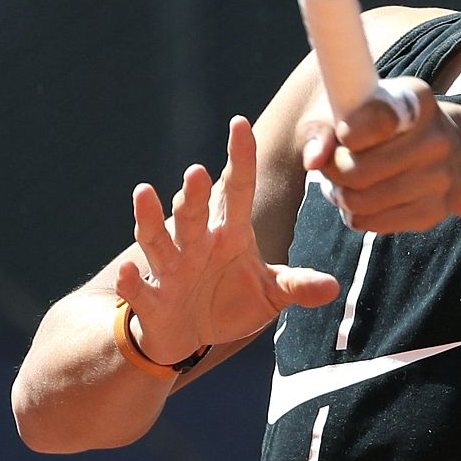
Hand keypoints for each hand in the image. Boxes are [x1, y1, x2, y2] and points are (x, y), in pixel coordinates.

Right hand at [114, 115, 340, 364]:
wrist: (189, 336)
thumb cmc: (230, 302)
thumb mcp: (270, 294)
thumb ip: (297, 285)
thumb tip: (333, 286)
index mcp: (229, 234)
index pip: (236, 189)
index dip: (238, 158)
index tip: (240, 124)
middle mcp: (196, 244)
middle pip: (192, 213)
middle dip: (194, 194)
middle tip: (197, 172)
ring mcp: (171, 270)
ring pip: (158, 240)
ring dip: (149, 218)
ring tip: (144, 192)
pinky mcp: (153, 301)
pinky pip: (140, 290)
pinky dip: (132, 281)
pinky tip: (126, 270)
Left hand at [298, 77, 460, 233]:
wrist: (442, 149)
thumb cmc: (380, 123)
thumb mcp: (350, 107)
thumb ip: (323, 126)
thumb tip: (313, 159)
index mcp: (415, 100)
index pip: (377, 120)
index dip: (347, 134)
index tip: (340, 136)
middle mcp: (436, 138)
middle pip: (359, 171)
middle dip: (332, 170)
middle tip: (330, 163)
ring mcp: (440, 178)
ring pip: (361, 201)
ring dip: (340, 195)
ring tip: (341, 181)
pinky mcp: (433, 211)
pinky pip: (372, 223)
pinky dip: (355, 214)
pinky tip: (360, 197)